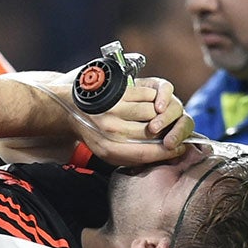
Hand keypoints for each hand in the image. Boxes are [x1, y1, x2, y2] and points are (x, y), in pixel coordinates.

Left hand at [59, 75, 191, 165]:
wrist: (67, 106)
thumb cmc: (93, 130)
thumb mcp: (107, 150)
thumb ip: (132, 155)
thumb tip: (164, 156)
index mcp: (109, 149)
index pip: (145, 153)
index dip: (167, 152)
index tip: (180, 149)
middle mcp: (110, 130)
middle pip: (154, 132)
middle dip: (170, 130)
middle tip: (174, 129)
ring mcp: (113, 109)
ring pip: (153, 111)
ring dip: (163, 112)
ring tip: (162, 114)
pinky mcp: (117, 91)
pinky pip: (147, 94)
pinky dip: (155, 97)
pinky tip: (154, 101)